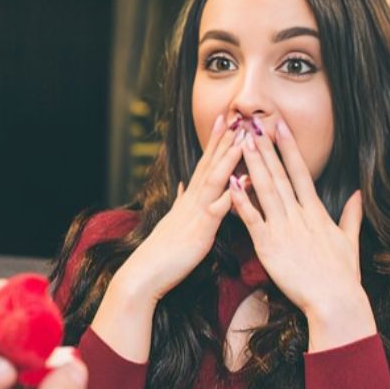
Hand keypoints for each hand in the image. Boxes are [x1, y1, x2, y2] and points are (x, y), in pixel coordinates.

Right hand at [118, 113, 243, 300]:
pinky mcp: (200, 230)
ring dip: (230, 157)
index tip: (225, 120)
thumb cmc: (162, 253)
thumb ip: (181, 202)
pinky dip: (232, 193)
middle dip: (224, 139)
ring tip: (244, 136)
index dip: (216, 142)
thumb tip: (183, 186)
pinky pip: (218, 208)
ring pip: (215, 179)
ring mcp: (195, 212)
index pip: (204, 164)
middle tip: (236, 114)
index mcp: (189, 199)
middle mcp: (192, 200)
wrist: (145, 273)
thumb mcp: (173, 221)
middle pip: (210, 163)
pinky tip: (244, 181)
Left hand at [232, 116, 376, 350]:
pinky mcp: (269, 246)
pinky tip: (232, 183)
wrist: (335, 301)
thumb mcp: (349, 242)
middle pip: (280, 174)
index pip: (301, 172)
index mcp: (316, 212)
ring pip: (266, 190)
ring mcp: (283, 229)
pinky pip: (252, 219)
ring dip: (253, 164)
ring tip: (242, 142)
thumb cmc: (342, 276)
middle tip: (253, 124)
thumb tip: (357, 195)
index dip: (289, 148)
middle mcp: (300, 215)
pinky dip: (242, 201)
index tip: (281, 127)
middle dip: (266, 148)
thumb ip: (351, 216)